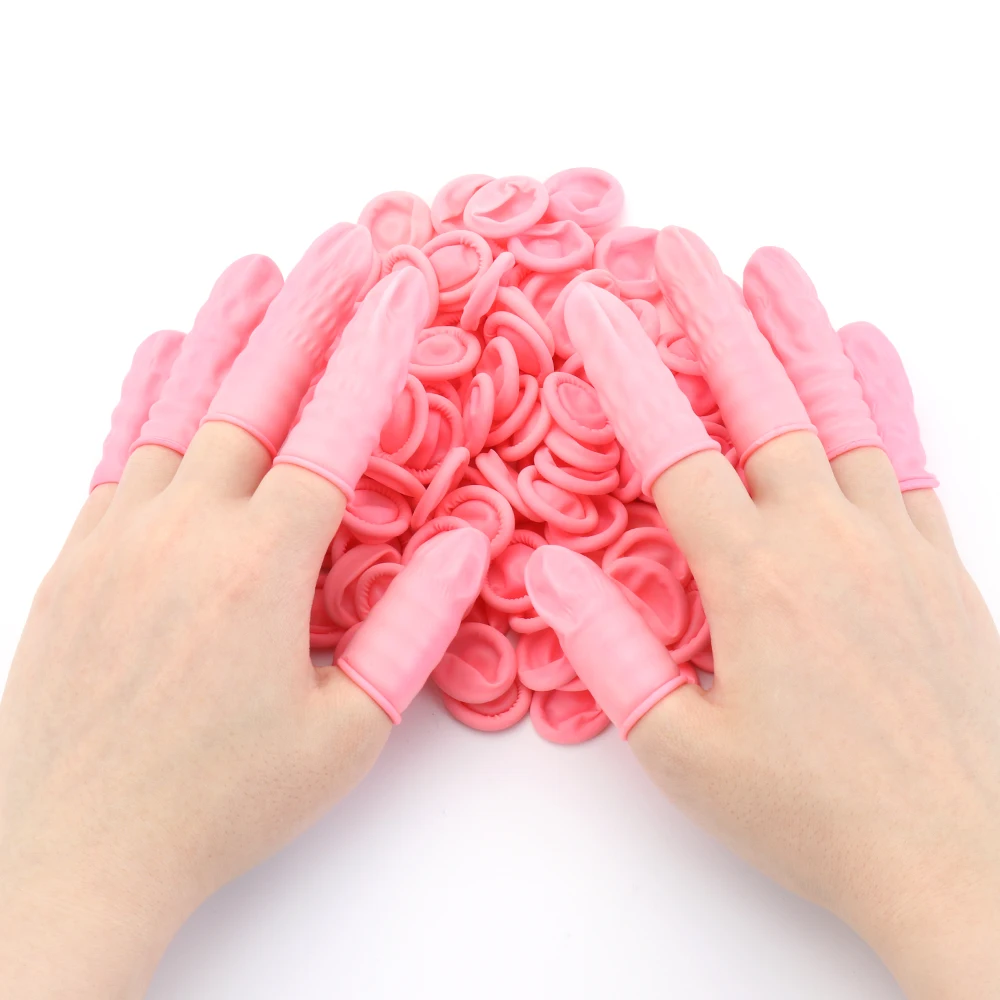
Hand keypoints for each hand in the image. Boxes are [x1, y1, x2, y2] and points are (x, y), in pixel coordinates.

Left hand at [0, 226, 487, 999]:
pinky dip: (147, 388)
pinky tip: (167, 345)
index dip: (376, 353)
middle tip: (344, 244)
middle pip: (257, 392)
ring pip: (182, 405)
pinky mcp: (76, 553)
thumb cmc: (219, 804)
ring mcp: (120, 534)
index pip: (333, 433)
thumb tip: (467, 540)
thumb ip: (412, 628)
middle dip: (310, 310)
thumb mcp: (344, 733)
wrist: (71, 853)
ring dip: (228, 329)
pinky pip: (119, 446)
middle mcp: (185, 530)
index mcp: (261, 571)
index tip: (405, 288)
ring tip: (261, 267)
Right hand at [525, 232, 999, 999]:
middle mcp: (823, 538)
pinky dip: (883, 392)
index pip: (672, 449)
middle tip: (678, 246)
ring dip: (796, 329)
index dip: (624, 370)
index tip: (591, 307)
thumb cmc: (815, 815)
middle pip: (757, 398)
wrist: (966, 861)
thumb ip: (611, 652)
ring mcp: (891, 540)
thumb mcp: (684, 752)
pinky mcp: (939, 560)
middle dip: (709, 314)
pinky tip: (868, 345)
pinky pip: (905, 454)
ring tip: (769, 263)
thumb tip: (550, 570)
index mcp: (753, 581)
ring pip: (836, 408)